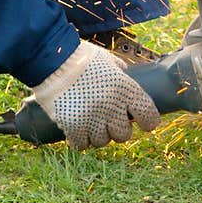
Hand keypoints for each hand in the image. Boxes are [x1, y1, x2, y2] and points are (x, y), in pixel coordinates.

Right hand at [29, 41, 160, 149]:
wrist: (52, 59)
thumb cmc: (82, 58)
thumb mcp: (109, 62)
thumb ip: (121, 74)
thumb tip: (128, 80)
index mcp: (125, 88)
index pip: (148, 116)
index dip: (148, 122)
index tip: (143, 122)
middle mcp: (112, 106)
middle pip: (123, 135)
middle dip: (116, 129)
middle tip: (107, 120)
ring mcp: (92, 118)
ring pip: (102, 141)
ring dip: (96, 134)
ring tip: (88, 121)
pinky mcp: (73, 126)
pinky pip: (82, 144)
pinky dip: (79, 139)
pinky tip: (76, 128)